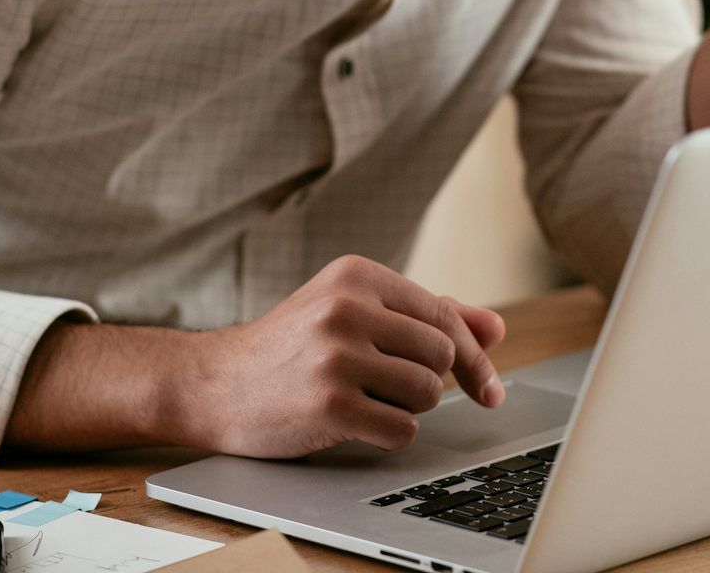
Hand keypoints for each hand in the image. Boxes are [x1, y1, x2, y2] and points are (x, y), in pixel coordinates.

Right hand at [186, 255, 505, 457]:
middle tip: (389, 386)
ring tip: (364, 398)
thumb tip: (496, 327)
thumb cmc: (290, 348)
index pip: (445, 314)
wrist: (213, 383)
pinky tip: (355, 422)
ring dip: (408, 408)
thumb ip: (423, 314)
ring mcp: (337, 355)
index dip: (475, 356)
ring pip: (427, 392)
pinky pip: (402, 428)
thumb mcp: (350, 312)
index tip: (490, 388)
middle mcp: (348, 308)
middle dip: (429, 381)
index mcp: (357, 276)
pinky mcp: (329, 403)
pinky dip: (389, 434)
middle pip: (442, 355)